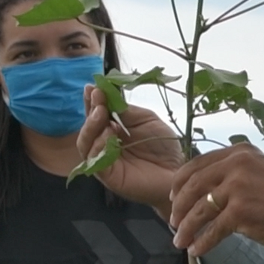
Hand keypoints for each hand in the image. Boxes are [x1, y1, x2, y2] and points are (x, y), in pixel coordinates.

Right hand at [76, 86, 183, 213]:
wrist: (178, 170)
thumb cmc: (164, 145)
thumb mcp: (146, 120)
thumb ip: (126, 111)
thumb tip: (106, 95)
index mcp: (112, 130)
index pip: (96, 115)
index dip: (92, 101)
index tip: (92, 87)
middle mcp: (104, 145)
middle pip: (87, 128)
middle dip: (91, 111)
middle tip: (98, 98)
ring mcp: (104, 161)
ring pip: (85, 144)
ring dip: (92, 126)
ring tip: (102, 114)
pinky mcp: (108, 176)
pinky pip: (94, 161)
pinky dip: (98, 146)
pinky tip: (108, 134)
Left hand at [168, 143, 263, 257]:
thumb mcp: (258, 170)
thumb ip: (232, 172)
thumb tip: (199, 188)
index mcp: (239, 152)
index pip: (196, 164)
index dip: (179, 183)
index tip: (172, 198)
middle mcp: (237, 165)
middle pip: (193, 186)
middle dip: (178, 207)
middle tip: (172, 222)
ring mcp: (239, 188)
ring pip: (200, 210)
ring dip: (186, 229)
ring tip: (180, 241)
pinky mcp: (242, 212)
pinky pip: (213, 230)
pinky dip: (202, 242)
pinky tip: (197, 251)